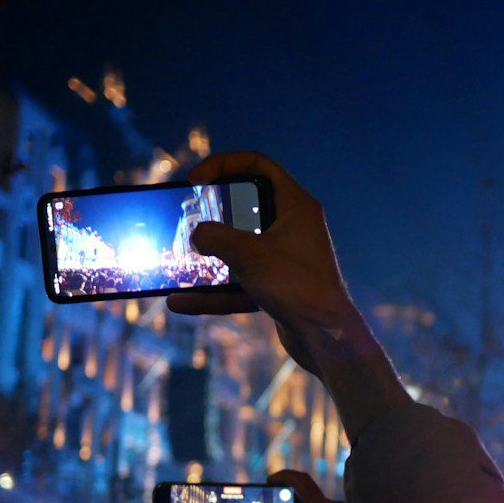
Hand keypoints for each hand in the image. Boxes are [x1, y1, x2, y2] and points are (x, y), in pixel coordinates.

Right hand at [167, 152, 363, 372]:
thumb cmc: (297, 287)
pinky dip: (213, 293)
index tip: (196, 180)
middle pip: (246, 207)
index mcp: (296, 206)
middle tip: (186, 215)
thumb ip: (216, 237)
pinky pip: (239, 285)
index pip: (259, 165)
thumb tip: (197, 235)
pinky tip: (180, 302)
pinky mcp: (278, 288)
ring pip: (240, 249)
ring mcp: (285, 259)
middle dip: (213, 212)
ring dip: (209, 256)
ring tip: (177, 258)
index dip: (224, 164)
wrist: (327, 338)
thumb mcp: (249, 254)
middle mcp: (294, 228)